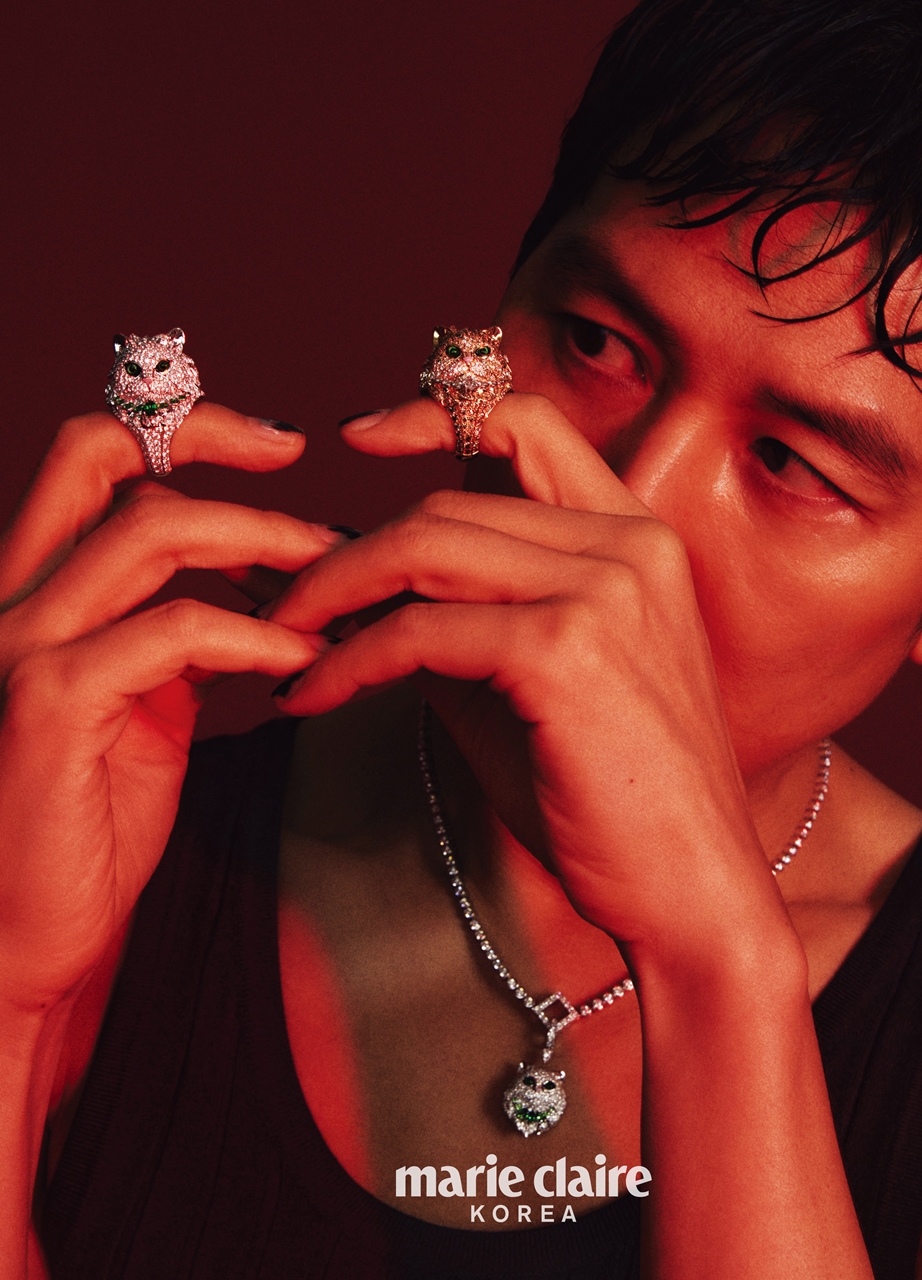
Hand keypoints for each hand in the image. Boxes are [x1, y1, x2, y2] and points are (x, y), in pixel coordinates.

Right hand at [0, 407, 336, 1009]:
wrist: (27, 930)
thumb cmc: (86, 822)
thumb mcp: (141, 711)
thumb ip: (178, 642)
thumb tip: (255, 596)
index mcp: (31, 592)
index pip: (90, 459)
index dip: (184, 429)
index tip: (278, 444)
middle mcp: (9, 599)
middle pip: (103, 460)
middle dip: (220, 446)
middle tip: (316, 493)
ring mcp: (20, 646)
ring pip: (147, 535)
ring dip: (262, 541)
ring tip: (334, 572)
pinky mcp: (48, 703)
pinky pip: (171, 632)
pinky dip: (255, 634)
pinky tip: (304, 657)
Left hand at [265, 394, 777, 951]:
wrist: (687, 886)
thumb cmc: (607, 793)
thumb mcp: (526, 682)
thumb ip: (457, 617)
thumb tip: (348, 589)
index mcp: (634, 537)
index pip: (526, 424)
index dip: (432, 413)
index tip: (360, 436)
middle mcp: (628, 545)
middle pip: (446, 501)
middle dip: (347, 550)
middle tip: (288, 603)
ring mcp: (605, 589)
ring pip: (425, 548)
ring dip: (332, 594)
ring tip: (285, 645)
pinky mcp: (567, 649)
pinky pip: (420, 631)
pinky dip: (348, 662)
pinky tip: (313, 697)